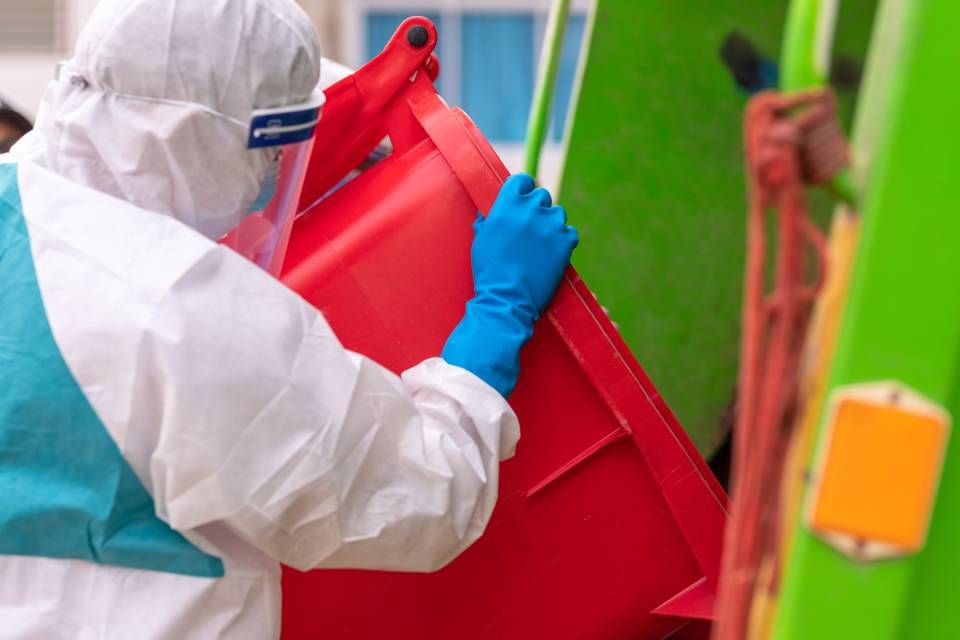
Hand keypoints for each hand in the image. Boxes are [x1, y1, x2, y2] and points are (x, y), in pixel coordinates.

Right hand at [442, 174, 577, 397]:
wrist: (507, 299)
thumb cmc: (490, 272)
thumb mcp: (481, 240)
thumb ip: (488, 220)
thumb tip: (489, 212)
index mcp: (507, 205)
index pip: (522, 180)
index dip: (523, 189)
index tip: (523, 199)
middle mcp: (530, 210)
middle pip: (542, 196)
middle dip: (537, 209)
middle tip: (531, 229)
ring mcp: (550, 225)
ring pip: (558, 214)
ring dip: (551, 225)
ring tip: (541, 246)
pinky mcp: (565, 241)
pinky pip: (570, 233)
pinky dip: (563, 242)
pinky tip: (552, 255)